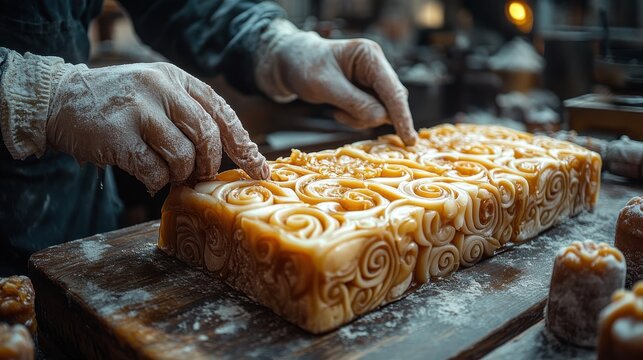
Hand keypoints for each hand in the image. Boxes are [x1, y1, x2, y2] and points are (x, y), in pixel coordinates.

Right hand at [46, 62, 268, 191]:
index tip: (259, 168)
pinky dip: (157, 181)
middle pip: (207, 134)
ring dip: (180, 174)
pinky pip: (155, 170)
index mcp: (176, 79)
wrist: (61, 100)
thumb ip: (188, 114)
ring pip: (183, 155)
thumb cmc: (119, 105)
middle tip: (200, 175)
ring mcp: (139, 110)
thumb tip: (227, 154)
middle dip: (209, 163)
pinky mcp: (119, 135)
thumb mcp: (157, 93)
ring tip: (169, 174)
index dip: (243, 143)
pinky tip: (149, 178)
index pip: (221, 111)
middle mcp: (161, 89)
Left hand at [256, 20, 417, 145]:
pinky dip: (356, 118)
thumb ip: (354, 102)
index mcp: (369, 56)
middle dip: (370, 116)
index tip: (409, 140)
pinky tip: (338, 110)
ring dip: (360, 118)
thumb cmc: (305, 67)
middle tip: (341, 114)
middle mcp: (377, 66)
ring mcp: (373, 80)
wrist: (291, 63)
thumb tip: (381, 119)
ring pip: (381, 111)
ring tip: (336, 110)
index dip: (401, 116)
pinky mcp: (368, 92)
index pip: (392, 90)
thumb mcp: (324, 86)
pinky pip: (371, 113)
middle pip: (391, 102)